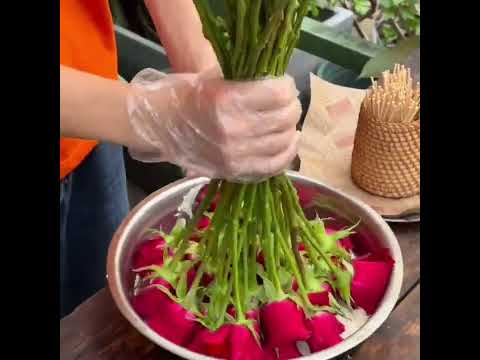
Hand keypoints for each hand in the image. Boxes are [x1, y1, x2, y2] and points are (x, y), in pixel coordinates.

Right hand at [127, 68, 300, 182]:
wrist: (160, 126)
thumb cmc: (188, 96)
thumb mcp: (216, 77)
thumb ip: (249, 82)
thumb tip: (283, 89)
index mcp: (227, 99)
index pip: (278, 94)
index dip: (287, 87)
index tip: (285, 84)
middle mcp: (233, 129)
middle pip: (284, 118)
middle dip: (292, 106)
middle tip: (288, 102)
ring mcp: (234, 154)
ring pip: (282, 142)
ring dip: (291, 128)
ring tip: (287, 121)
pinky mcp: (233, 171)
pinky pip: (272, 166)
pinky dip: (287, 154)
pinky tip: (290, 142)